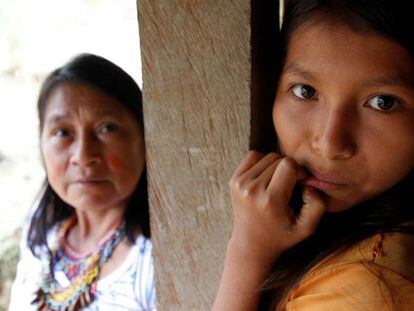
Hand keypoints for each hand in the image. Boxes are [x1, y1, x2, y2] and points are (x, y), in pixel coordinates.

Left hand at [228, 151, 327, 266]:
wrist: (250, 244)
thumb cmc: (281, 236)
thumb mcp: (307, 228)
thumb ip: (317, 204)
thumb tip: (309, 182)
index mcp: (270, 201)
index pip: (289, 165)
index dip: (300, 171)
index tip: (300, 183)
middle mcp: (251, 190)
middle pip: (277, 159)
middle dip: (289, 169)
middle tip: (290, 186)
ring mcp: (239, 184)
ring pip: (266, 156)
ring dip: (275, 165)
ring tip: (278, 183)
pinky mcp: (233, 180)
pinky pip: (253, 156)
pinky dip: (262, 162)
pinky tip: (267, 178)